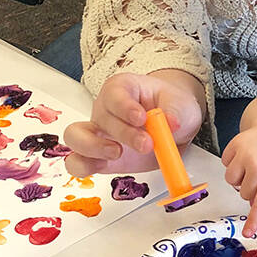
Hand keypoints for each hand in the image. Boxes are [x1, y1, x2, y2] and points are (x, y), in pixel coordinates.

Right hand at [64, 70, 203, 176]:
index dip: (125, 106)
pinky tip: (102, 167)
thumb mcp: (181, 104)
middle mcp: (105, 109)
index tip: (141, 117)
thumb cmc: (170, 108)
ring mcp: (97, 133)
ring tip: (118, 153)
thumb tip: (171, 122)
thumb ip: (175, 111)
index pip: (114, 93)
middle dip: (124, 133)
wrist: (172, 128)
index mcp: (123, 89)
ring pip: (75, 137)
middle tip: (147, 143)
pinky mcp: (98, 157)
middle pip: (101, 117)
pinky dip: (84, 167)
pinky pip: (78, 162)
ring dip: (93, 147)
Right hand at [222, 118, 256, 237]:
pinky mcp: (234, 144)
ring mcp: (243, 154)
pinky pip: (225, 163)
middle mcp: (256, 166)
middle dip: (250, 189)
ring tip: (250, 168)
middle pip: (244, 193)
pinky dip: (232, 163)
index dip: (253, 220)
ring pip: (231, 180)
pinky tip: (244, 157)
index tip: (247, 232)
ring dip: (238, 179)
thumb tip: (250, 203)